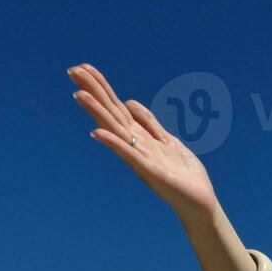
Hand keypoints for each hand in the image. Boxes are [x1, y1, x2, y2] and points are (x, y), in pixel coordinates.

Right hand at [68, 63, 220, 221]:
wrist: (200, 203)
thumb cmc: (184, 175)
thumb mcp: (167, 141)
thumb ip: (149, 123)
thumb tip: (129, 102)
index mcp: (139, 137)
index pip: (116, 106)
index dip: (101, 87)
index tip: (83, 68)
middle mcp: (135, 145)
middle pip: (110, 113)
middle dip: (93, 91)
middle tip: (72, 70)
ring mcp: (140, 158)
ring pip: (115, 129)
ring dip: (96, 112)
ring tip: (78, 94)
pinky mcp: (150, 172)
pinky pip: (129, 155)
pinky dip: (113, 143)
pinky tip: (97, 133)